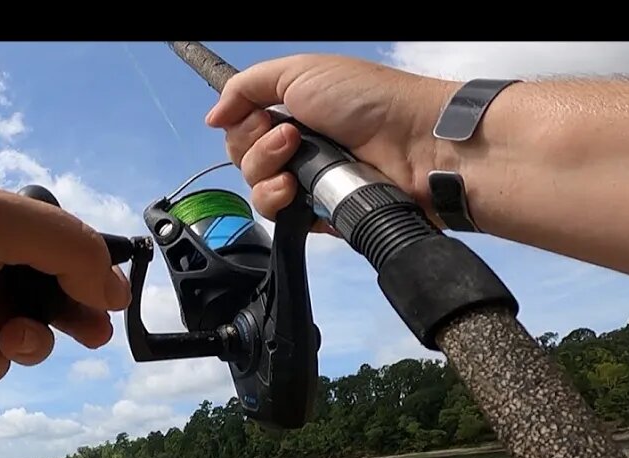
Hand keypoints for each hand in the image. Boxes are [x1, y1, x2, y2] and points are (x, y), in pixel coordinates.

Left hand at [0, 172, 130, 384]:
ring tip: (8, 335)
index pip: (61, 249)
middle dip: (72, 316)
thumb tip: (113, 285)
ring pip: (24, 338)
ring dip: (27, 341)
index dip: (89, 274)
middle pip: (51, 298)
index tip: (112, 300)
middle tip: (91, 333)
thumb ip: (62, 246)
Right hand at [204, 54, 456, 231]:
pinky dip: (279, 201)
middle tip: (290, 137)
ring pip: (255, 189)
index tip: (263, 118)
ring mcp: (306, 182)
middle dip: (256, 149)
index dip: (243, 126)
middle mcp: (297, 148)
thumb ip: (247, 87)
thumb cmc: (367, 100)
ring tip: (297, 161)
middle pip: (243, 159)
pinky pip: (276, 215)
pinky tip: (296, 191)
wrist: (415, 145)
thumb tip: (213, 116)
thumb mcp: (299, 71)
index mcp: (293, 112)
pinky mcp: (316, 214)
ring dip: (266, 173)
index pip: (242, 128)